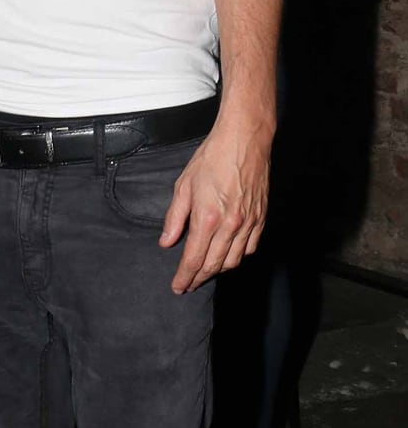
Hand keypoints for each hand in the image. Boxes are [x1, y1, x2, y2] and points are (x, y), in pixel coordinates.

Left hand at [159, 115, 271, 293]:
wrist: (244, 140)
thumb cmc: (212, 158)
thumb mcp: (183, 185)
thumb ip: (174, 218)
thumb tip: (166, 242)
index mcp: (208, 217)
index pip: (194, 258)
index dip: (185, 277)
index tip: (178, 287)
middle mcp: (230, 224)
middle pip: (214, 264)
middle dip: (199, 278)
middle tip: (189, 284)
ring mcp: (248, 222)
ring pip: (234, 260)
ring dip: (218, 270)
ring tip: (206, 271)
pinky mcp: (261, 217)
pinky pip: (250, 247)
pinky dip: (238, 256)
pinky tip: (228, 255)